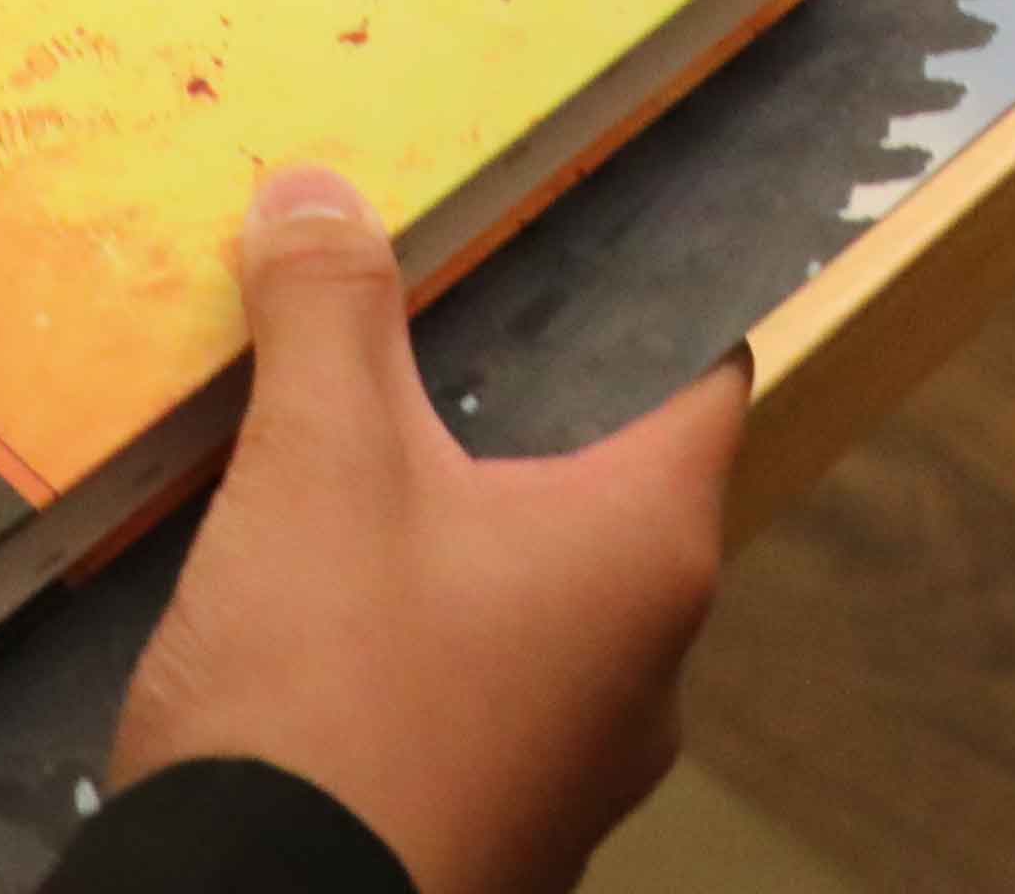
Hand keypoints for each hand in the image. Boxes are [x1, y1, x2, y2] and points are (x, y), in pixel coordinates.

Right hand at [108, 171, 743, 893]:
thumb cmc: (325, 696)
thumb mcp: (316, 466)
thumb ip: (331, 314)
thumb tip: (320, 191)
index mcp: (650, 550)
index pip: (699, 374)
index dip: (642, 292)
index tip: (579, 226)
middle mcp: (650, 663)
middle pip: (602, 479)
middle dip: (508, 404)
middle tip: (412, 319)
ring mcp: (579, 763)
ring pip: (531, 590)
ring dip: (452, 522)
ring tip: (341, 451)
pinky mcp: (499, 823)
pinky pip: (477, 683)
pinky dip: (418, 627)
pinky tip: (320, 598)